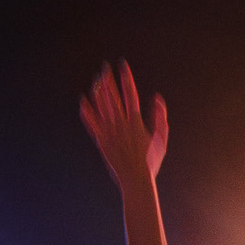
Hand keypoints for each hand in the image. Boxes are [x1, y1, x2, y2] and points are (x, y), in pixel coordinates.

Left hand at [80, 61, 167, 189]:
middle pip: (112, 96)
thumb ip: (161, 117)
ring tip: (96, 79)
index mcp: (135, 121)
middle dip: (109, 80)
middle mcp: (120, 124)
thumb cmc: (151, 160)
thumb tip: (158, 98)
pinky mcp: (101, 141)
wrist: (135, 179)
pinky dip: (86, 111)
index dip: (126, 77)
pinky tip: (82, 101)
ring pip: (101, 107)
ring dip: (98, 92)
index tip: (123, 65)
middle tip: (105, 67)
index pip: (130, 93)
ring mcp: (109, 132)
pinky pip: (91, 123)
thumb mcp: (162, 138)